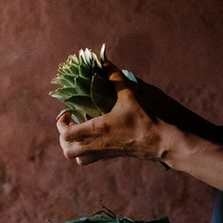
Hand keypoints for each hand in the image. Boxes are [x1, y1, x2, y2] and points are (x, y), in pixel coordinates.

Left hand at [56, 63, 170, 165]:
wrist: (161, 143)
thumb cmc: (144, 119)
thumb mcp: (129, 95)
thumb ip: (115, 78)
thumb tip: (104, 62)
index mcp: (98, 129)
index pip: (67, 134)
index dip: (62, 123)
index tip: (69, 111)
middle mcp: (97, 144)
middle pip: (68, 150)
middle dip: (63, 139)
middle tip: (70, 124)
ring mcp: (104, 153)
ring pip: (78, 159)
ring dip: (73, 148)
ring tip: (77, 135)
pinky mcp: (111, 156)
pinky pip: (91, 160)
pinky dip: (85, 153)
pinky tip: (92, 139)